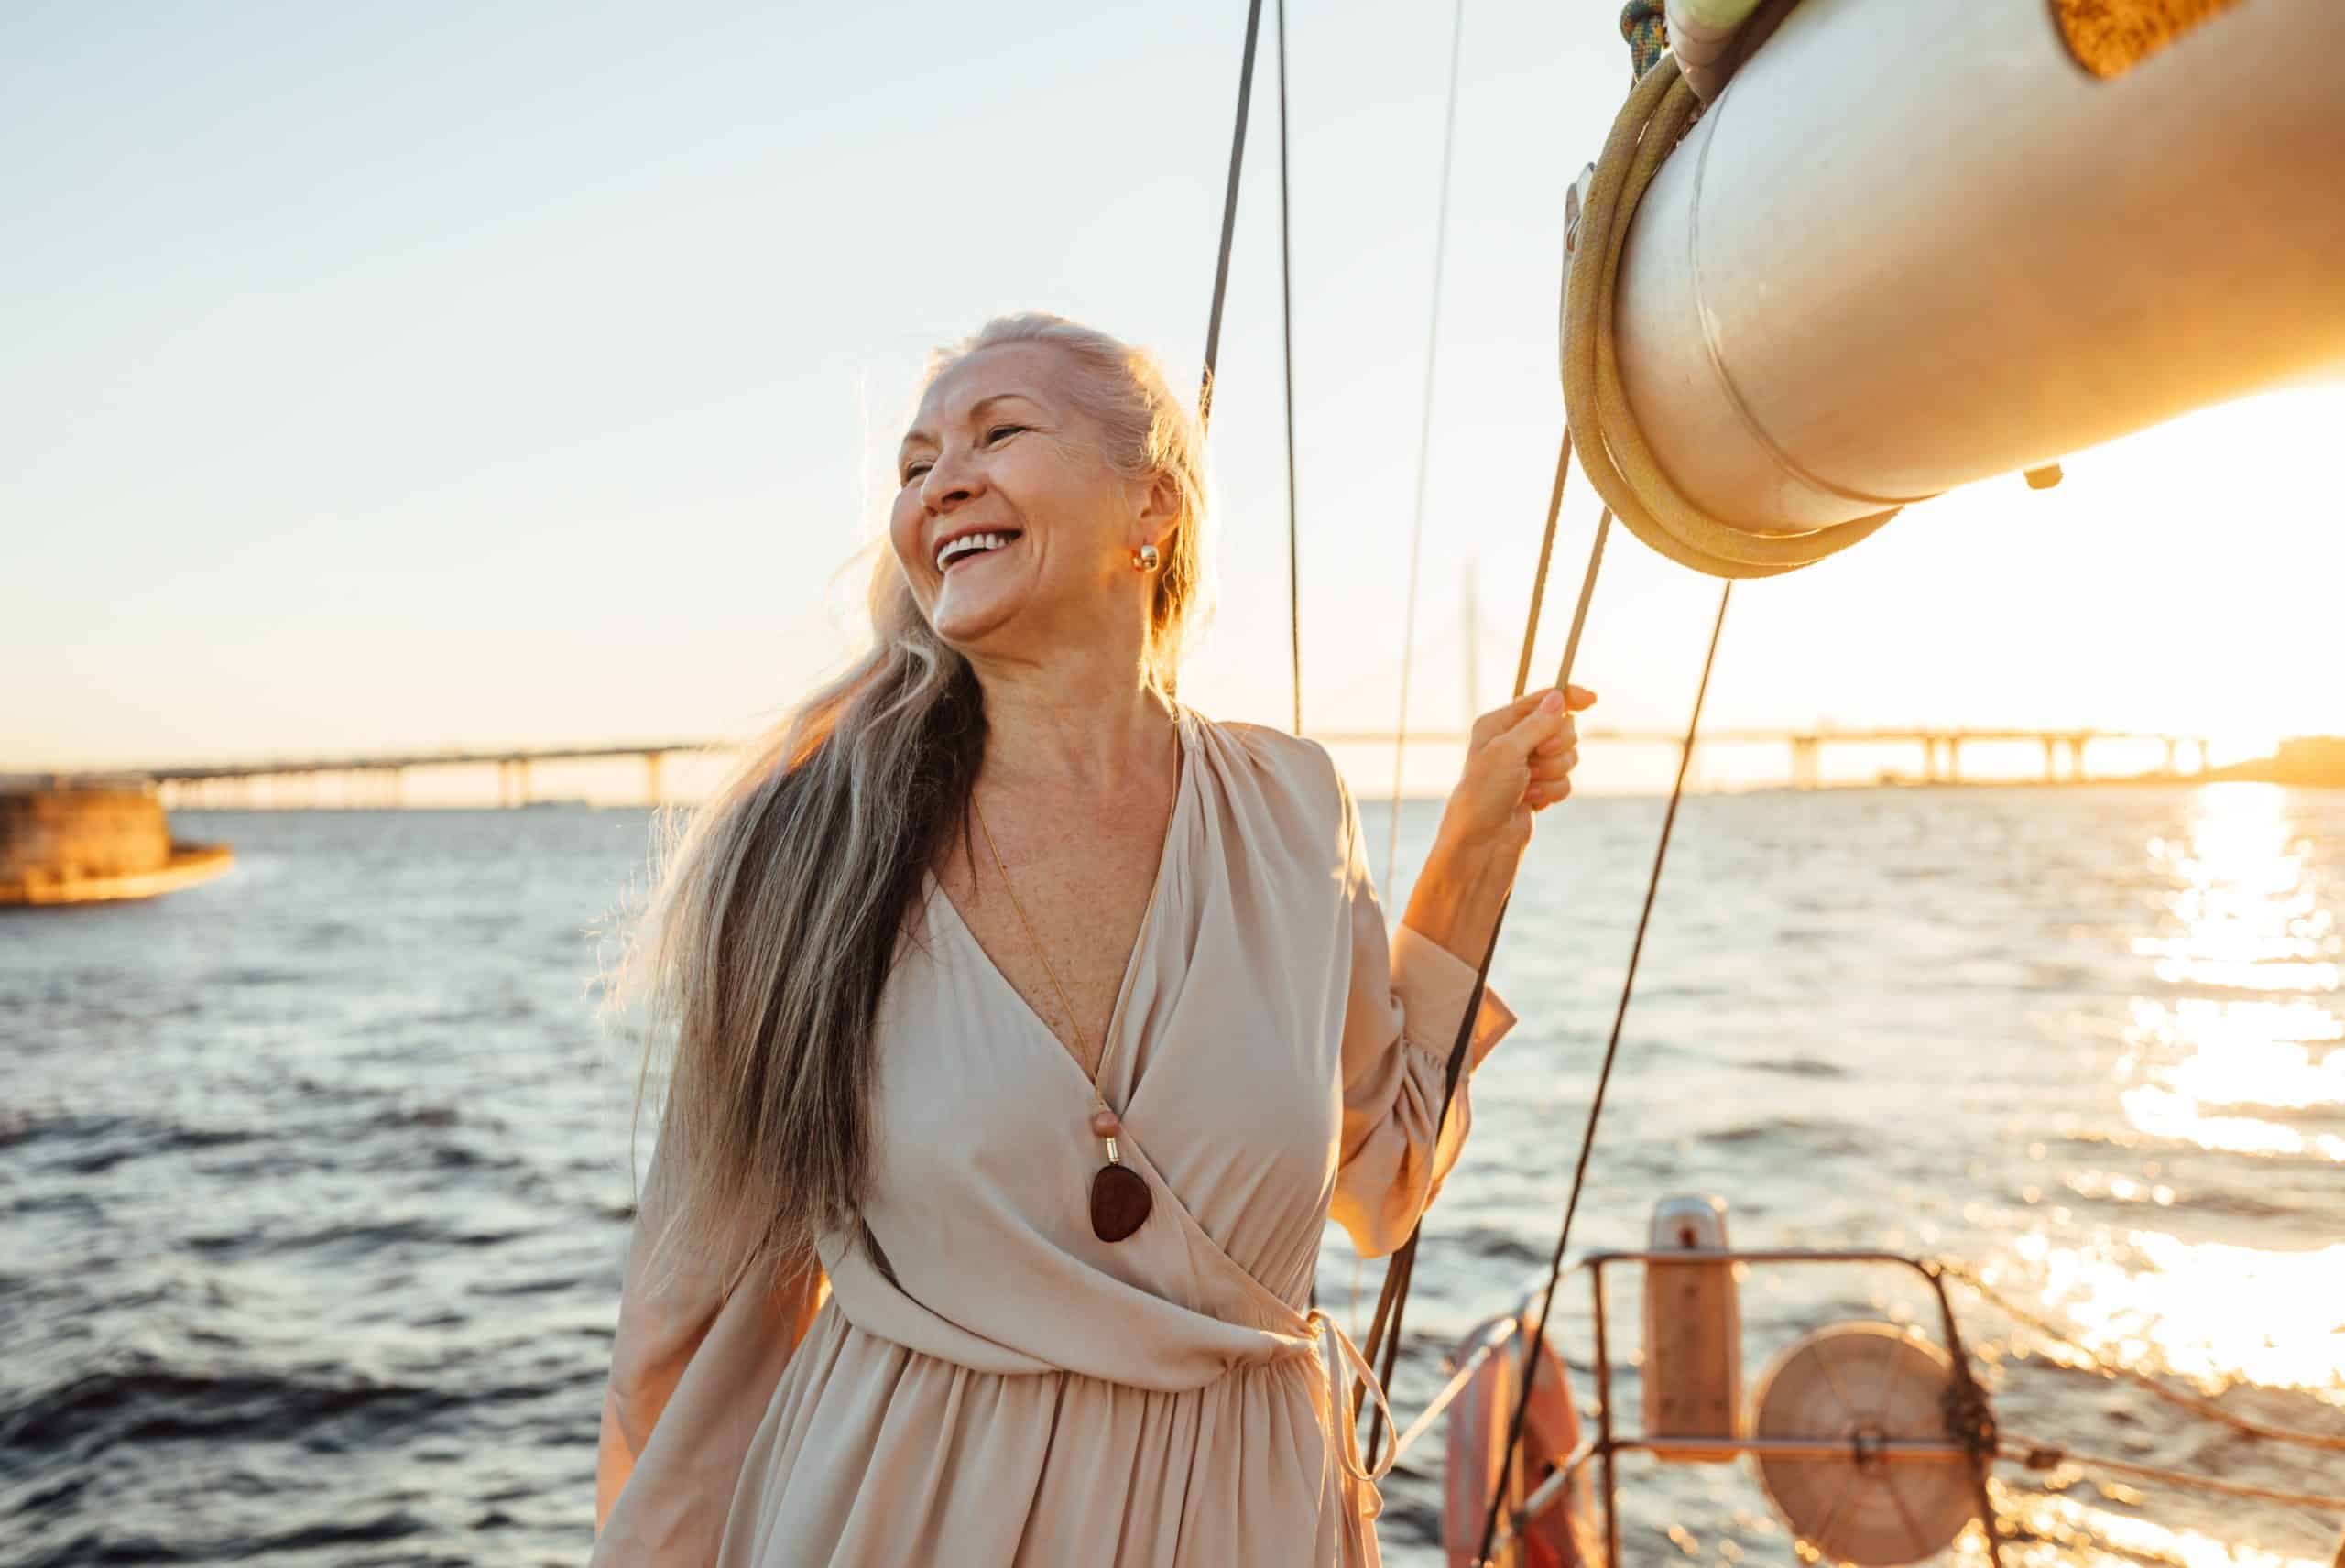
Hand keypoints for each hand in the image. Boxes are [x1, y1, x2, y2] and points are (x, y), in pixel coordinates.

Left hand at [1436, 684, 1597, 856]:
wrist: (1482, 844)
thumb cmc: (1483, 795)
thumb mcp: (1507, 752)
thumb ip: (1536, 724)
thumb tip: (1558, 697)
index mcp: (1499, 724)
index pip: (1541, 700)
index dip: (1567, 698)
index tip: (1591, 699)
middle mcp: (1514, 741)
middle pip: (1563, 727)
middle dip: (1557, 745)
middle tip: (1536, 759)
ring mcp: (1529, 766)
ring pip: (1568, 756)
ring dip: (1553, 772)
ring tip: (1529, 786)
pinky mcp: (1540, 788)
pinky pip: (1566, 780)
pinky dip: (1553, 792)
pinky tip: (1532, 802)